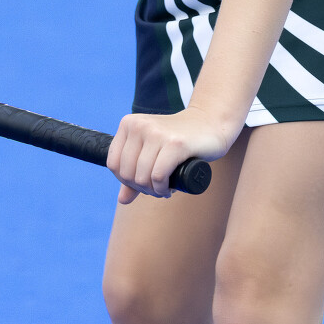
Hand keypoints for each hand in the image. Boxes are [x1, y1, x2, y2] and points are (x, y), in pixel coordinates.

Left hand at [106, 108, 233, 203]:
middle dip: (141, 188)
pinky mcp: (175, 143)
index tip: (142, 183)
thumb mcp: (151, 153)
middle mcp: (140, 126)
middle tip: (156, 188)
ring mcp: (157, 133)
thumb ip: (134, 173)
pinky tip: (169, 188)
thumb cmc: (178, 141)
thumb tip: (122, 200)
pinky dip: (162, 188)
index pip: (113, 164)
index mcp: (129, 124)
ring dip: (153, 191)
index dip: (126, 181)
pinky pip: (158, 176)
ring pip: (142, 177)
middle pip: (127, 173)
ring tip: (164, 188)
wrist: (209, 124)